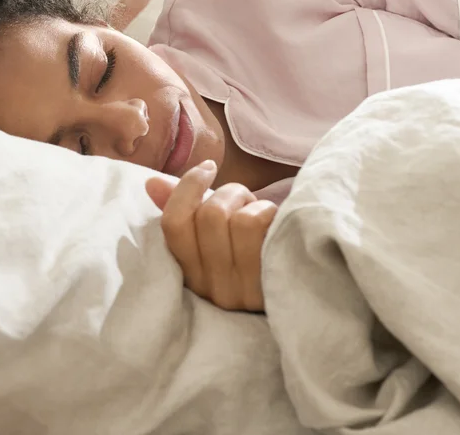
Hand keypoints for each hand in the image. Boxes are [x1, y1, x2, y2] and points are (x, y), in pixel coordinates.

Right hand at [146, 160, 277, 311]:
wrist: (308, 290)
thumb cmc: (256, 252)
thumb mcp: (218, 232)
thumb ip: (184, 208)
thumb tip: (151, 182)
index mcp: (191, 276)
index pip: (173, 225)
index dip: (186, 188)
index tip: (207, 168)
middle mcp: (213, 289)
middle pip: (208, 216)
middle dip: (229, 193)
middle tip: (244, 200)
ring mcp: (243, 290)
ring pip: (235, 219)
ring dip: (251, 204)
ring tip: (261, 214)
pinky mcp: (270, 283)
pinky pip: (258, 227)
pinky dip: (268, 212)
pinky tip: (277, 226)